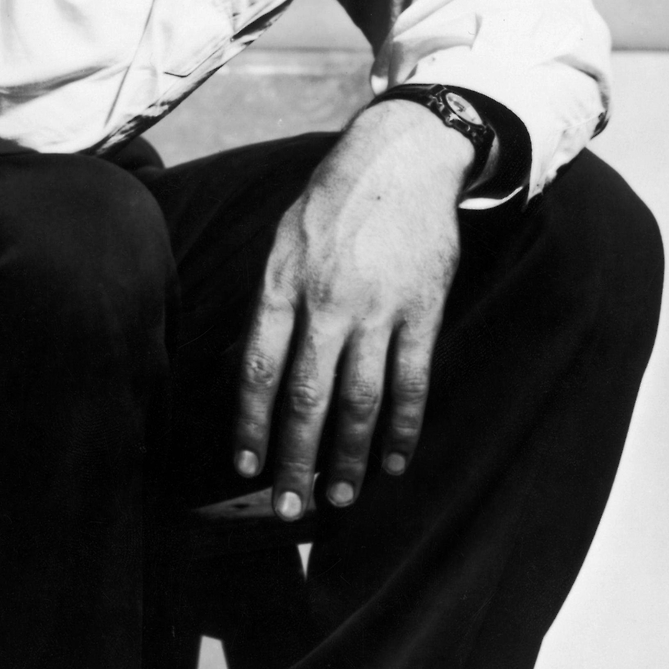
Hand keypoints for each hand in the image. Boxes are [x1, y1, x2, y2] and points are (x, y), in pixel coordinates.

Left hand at [234, 100, 470, 518]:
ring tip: (341, 497)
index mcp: (282, 284)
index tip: (245, 468)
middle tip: (291, 509)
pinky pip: (412, 381)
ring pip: (360, 400)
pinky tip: (393, 460)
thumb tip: (255, 376)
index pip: (258, 370)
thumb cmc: (332, 205)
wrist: (399, 160)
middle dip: (297, 461)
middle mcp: (326, 301)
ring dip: (349, 456)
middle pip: (307, 397)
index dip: (250, 426)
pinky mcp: (422, 310)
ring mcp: (378, 307)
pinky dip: (402, 428)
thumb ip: (271, 305)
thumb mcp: (283, 242)